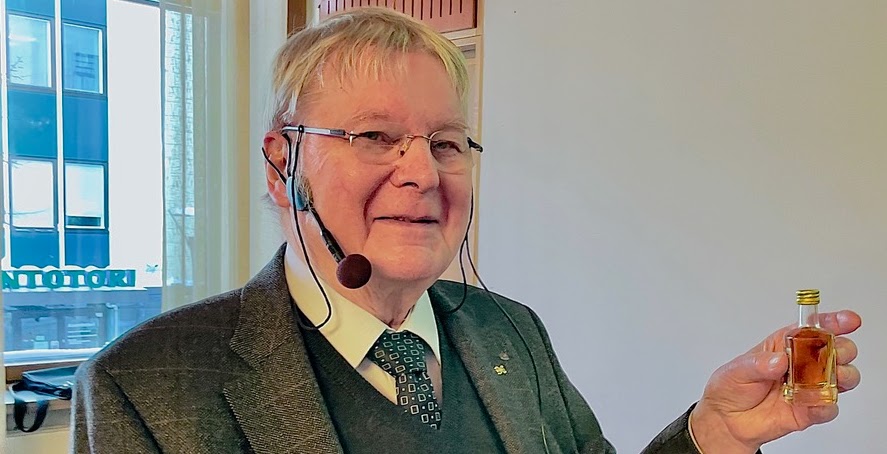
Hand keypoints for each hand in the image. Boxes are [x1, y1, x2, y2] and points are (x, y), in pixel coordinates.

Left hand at [690, 310, 861, 453]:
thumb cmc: (731, 388)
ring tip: (832, 377)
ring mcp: (808, 387)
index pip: (812, 329)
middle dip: (842, 349)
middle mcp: (801, 364)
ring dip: (843, 375)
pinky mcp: (809, 410)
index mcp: (784, 345)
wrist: (726, 421)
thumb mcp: (737, 370)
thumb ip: (759, 364)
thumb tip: (780, 360)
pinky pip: (828, 408)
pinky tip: (817, 403)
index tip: (848, 321)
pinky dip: (827, 405)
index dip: (833, 322)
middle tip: (834, 354)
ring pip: (842, 377)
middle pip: (836, 350)